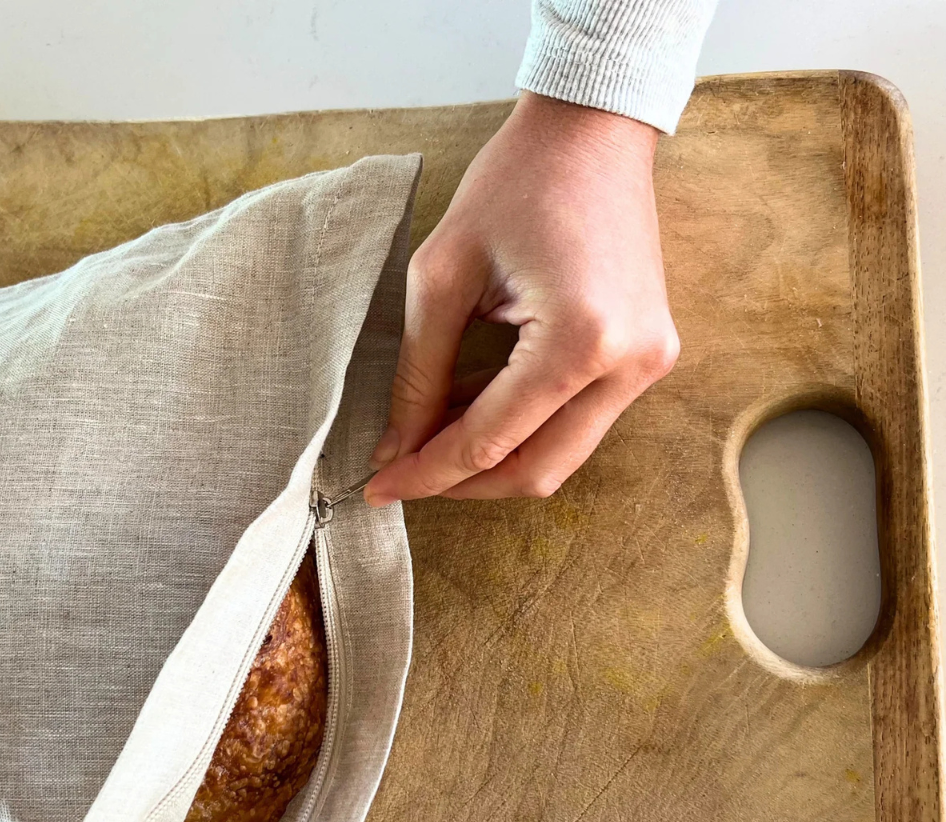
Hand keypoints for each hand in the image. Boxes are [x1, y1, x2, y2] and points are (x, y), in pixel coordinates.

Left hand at [365, 91, 679, 503]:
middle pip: (536, 472)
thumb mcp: (441, 276)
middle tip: (405, 470)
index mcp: (581, 340)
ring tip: (434, 431)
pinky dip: (525, 428)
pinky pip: (579, 421)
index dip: (427, 472)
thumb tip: (396, 448)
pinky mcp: (650, 355)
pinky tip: (476, 407)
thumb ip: (417, 375)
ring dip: (494, 457)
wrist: (592, 130)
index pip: (490, 443)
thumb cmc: (514, 182)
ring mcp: (649, 364)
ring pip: (560, 455)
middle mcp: (630, 365)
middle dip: (463, 482)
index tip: (378, 486)